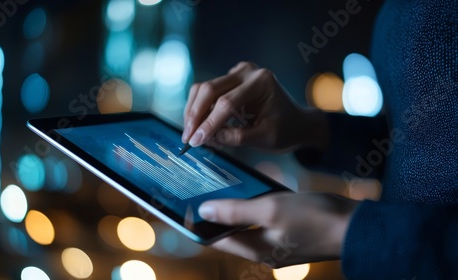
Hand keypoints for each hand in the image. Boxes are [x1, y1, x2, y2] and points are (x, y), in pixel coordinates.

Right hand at [182, 61, 328, 151]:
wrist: (295, 122)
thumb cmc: (284, 129)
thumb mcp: (264, 138)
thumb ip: (236, 137)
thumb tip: (207, 138)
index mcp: (260, 82)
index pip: (227, 103)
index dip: (209, 124)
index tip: (196, 142)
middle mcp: (247, 71)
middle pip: (209, 90)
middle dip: (195, 116)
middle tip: (188, 139)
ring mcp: (237, 73)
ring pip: (203, 90)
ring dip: (194, 113)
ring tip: (194, 135)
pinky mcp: (229, 79)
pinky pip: (207, 92)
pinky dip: (200, 110)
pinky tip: (201, 128)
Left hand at [198, 192, 358, 266]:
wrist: (356, 225)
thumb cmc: (314, 217)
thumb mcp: (271, 209)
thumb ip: (235, 211)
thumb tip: (203, 212)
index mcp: (256, 250)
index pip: (216, 240)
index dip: (197, 225)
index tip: (181, 209)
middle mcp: (264, 250)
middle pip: (229, 233)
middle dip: (214, 215)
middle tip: (200, 192)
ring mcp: (277, 242)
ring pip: (246, 225)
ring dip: (233, 209)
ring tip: (220, 188)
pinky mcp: (289, 232)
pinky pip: (263, 220)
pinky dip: (253, 207)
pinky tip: (250, 190)